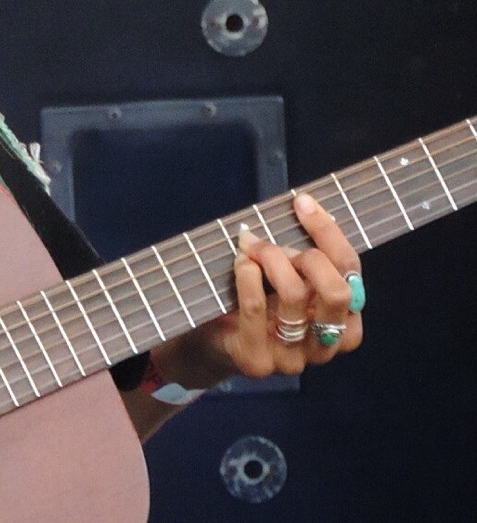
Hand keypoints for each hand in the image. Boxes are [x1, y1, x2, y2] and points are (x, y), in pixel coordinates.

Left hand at [182, 192, 364, 383]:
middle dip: (307, 256)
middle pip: (337, 293)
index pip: (351, 273)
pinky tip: (241, 264)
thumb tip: (306, 207)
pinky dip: (247, 277)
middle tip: (273, 244)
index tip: (302, 202)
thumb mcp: (285, 276)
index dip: (329, 233)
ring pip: (295, 296)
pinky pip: (256, 310)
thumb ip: (301, 255)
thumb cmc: (257, 300)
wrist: (212, 342)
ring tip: (250, 247)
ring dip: (271, 259)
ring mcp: (293, 358)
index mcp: (343, 321)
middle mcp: (325, 345)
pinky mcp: (258, 361)